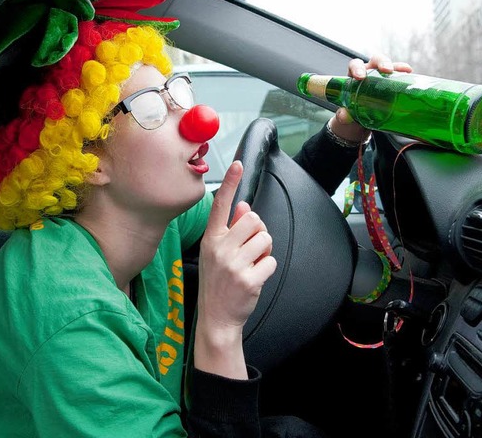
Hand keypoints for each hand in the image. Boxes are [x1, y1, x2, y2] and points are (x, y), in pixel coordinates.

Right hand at [194, 160, 276, 377]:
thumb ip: (229, 230)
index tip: (238, 164)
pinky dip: (267, 268)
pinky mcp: (248, 279)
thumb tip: (244, 206)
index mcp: (210, 239)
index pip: (221, 205)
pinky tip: (255, 277)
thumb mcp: (215, 253)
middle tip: (252, 247)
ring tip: (252, 263)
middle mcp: (219, 249)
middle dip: (259, 231)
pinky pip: (270, 260)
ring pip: (265, 238)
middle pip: (253, 219)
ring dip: (265, 250)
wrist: (216, 318)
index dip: (232, 183)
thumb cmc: (217, 282)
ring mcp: (233, 264)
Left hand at [330, 53, 412, 142]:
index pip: (355, 65)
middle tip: (386, 70)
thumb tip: (344, 116)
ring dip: (396, 66)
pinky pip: (399, 73)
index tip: (360, 76)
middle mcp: (369, 71)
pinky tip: (410, 73)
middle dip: (381, 62)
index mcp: (354, 75)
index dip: (357, 68)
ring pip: (389, 65)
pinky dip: (404, 72)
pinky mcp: (393, 81)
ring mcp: (382, 75)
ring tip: (405, 70)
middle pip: (375, 60)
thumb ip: (344, 116)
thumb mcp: (347, 114)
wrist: (363, 118)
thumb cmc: (352, 110)